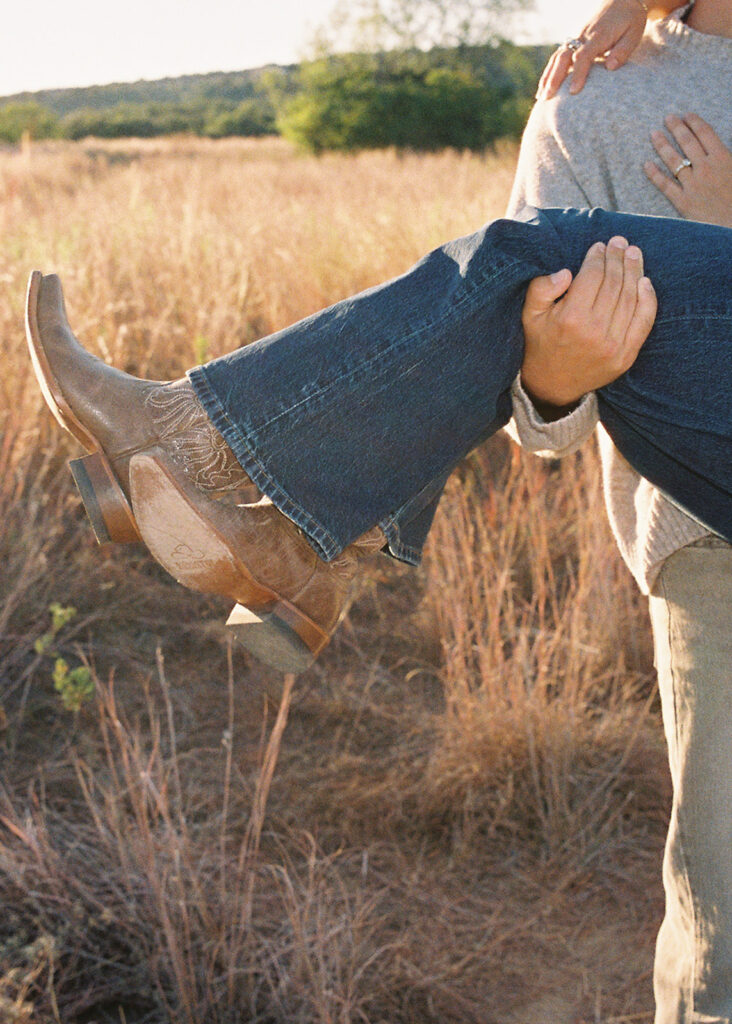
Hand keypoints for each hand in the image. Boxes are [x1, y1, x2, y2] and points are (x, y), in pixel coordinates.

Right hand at [520, 236, 656, 410]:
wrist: (551, 386)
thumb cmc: (540, 344)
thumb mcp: (529, 315)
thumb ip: (541, 289)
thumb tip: (567, 273)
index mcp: (570, 318)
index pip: (593, 276)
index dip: (598, 256)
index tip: (600, 245)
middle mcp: (594, 331)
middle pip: (614, 283)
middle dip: (618, 258)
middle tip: (620, 242)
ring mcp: (613, 346)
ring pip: (630, 298)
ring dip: (635, 271)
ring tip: (634, 254)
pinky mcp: (626, 356)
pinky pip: (643, 322)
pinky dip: (648, 300)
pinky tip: (645, 282)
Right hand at [536, 0, 648, 100]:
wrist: (621, 0)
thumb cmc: (630, 20)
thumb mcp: (634, 33)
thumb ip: (622, 51)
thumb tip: (610, 68)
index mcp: (598, 36)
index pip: (583, 56)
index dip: (578, 74)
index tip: (573, 91)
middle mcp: (583, 37)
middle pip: (564, 57)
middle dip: (554, 78)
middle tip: (547, 98)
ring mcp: (576, 39)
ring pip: (557, 57)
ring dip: (548, 77)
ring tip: (541, 97)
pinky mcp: (573, 42)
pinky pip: (558, 57)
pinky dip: (549, 72)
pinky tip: (544, 87)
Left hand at [644, 114, 731, 228]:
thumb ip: (729, 158)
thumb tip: (721, 149)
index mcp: (724, 158)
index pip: (705, 133)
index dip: (694, 122)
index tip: (686, 115)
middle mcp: (706, 168)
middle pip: (687, 142)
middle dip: (676, 127)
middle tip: (667, 118)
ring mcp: (693, 185)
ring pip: (674, 160)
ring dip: (662, 145)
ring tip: (653, 134)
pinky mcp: (683, 202)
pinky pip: (665, 185)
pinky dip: (654, 174)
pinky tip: (646, 164)